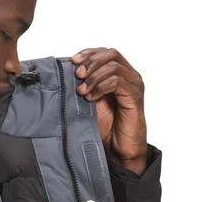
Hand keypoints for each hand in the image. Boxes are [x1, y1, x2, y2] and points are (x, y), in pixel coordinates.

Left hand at [72, 48, 146, 174]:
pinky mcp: (134, 97)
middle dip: (91, 62)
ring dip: (94, 77)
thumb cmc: (107, 127)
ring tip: (82, 91)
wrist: (119, 149)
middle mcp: (130, 76)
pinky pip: (117, 82)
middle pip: (111, 54)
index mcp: (120, 74)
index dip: (89, 53)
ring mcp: (134, 85)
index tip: (73, 61)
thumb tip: (67, 73)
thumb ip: (85, 86)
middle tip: (78, 75)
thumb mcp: (90, 102)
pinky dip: (101, 87)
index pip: (106, 53)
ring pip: (113, 66)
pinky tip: (92, 98)